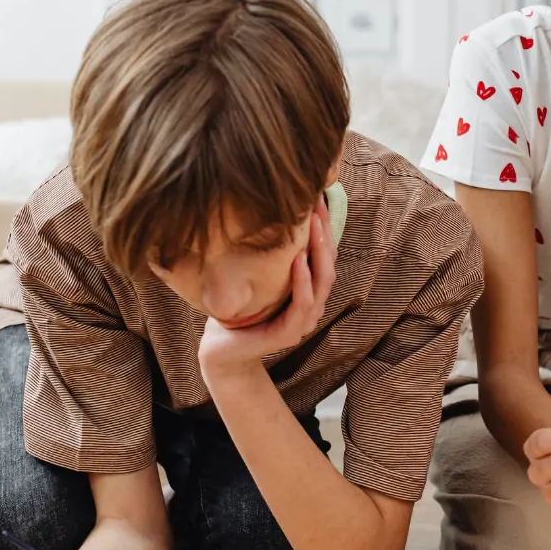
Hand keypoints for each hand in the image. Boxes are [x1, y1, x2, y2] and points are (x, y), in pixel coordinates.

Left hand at [198, 195, 336, 380]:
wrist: (221, 351)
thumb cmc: (238, 312)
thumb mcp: (256, 278)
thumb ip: (269, 257)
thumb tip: (267, 215)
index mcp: (308, 291)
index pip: (324, 256)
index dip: (325, 228)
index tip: (317, 198)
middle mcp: (312, 305)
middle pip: (328, 265)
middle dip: (325, 233)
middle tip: (317, 204)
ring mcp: (304, 321)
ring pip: (322, 282)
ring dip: (319, 252)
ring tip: (313, 226)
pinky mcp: (289, 334)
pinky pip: (303, 303)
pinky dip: (303, 281)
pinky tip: (298, 260)